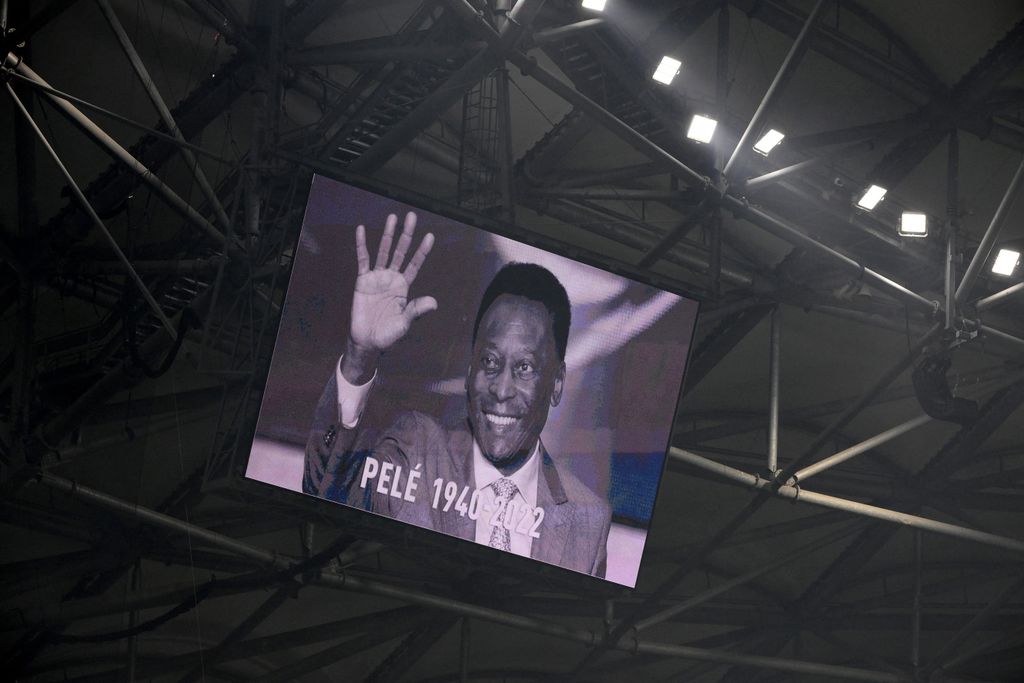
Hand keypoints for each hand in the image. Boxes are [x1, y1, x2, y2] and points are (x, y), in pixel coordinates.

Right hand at [343, 212, 435, 382]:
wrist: (367, 342)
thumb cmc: (388, 335)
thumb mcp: (405, 324)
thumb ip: (417, 311)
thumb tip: (434, 303)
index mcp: (404, 287)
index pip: (415, 264)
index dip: (422, 251)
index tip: (430, 236)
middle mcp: (392, 278)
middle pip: (401, 251)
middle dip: (407, 234)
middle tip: (412, 216)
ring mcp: (377, 277)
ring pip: (384, 251)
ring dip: (388, 234)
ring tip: (392, 217)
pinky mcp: (363, 281)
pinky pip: (363, 260)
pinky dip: (362, 244)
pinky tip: (362, 230)